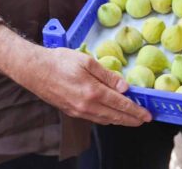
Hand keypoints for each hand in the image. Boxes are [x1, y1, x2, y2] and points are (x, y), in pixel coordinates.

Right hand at [25, 46, 152, 125]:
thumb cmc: (60, 61)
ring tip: (131, 118)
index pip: (121, 105)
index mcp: (93, 92)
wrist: (34, 70)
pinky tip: (111, 114)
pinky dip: (106, 118)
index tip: (147, 115)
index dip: (136, 111)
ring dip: (119, 120)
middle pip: (115, 116)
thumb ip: (107, 75)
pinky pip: (94, 118)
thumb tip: (125, 87)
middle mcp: (86, 106)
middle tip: (144, 119)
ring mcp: (78, 111)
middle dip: (131, 119)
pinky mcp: (71, 111)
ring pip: (104, 120)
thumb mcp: (87, 61)